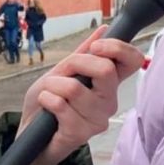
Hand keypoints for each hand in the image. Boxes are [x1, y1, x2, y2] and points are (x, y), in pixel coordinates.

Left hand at [16, 27, 143, 164]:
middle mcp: (109, 101)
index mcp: (109, 84)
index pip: (133, 61)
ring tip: (50, 94)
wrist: (30, 135)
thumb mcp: (61, 72)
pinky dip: (46, 99)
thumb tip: (103, 29)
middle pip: (105, 70)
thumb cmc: (47, 104)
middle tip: (62, 73)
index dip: (118, 48)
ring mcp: (97, 119)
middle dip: (75, 63)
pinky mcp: (80, 133)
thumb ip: (82, 54)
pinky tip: (46, 107)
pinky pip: (60, 104)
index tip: (96, 47)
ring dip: (53, 85)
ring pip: (75, 88)